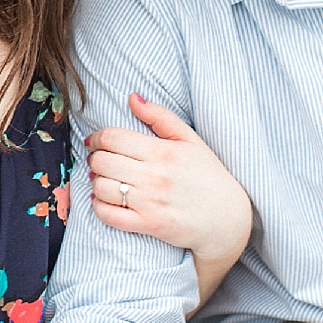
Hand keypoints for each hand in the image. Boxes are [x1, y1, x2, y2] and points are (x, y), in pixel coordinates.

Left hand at [86, 94, 252, 280]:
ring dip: (96, 182)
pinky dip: (99, 207)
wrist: (227, 218)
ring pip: (101, 188)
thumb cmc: (208, 176)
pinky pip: (108, 215)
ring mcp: (149, 202)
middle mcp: (154, 176)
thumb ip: (160, 116)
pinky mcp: (148, 225)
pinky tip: (104, 200)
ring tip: (103, 179)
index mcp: (162, 151)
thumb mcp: (190, 139)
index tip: (95, 141)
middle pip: (102, 162)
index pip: (112, 138)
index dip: (97, 137)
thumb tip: (132, 98)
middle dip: (95, 159)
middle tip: (99, 160)